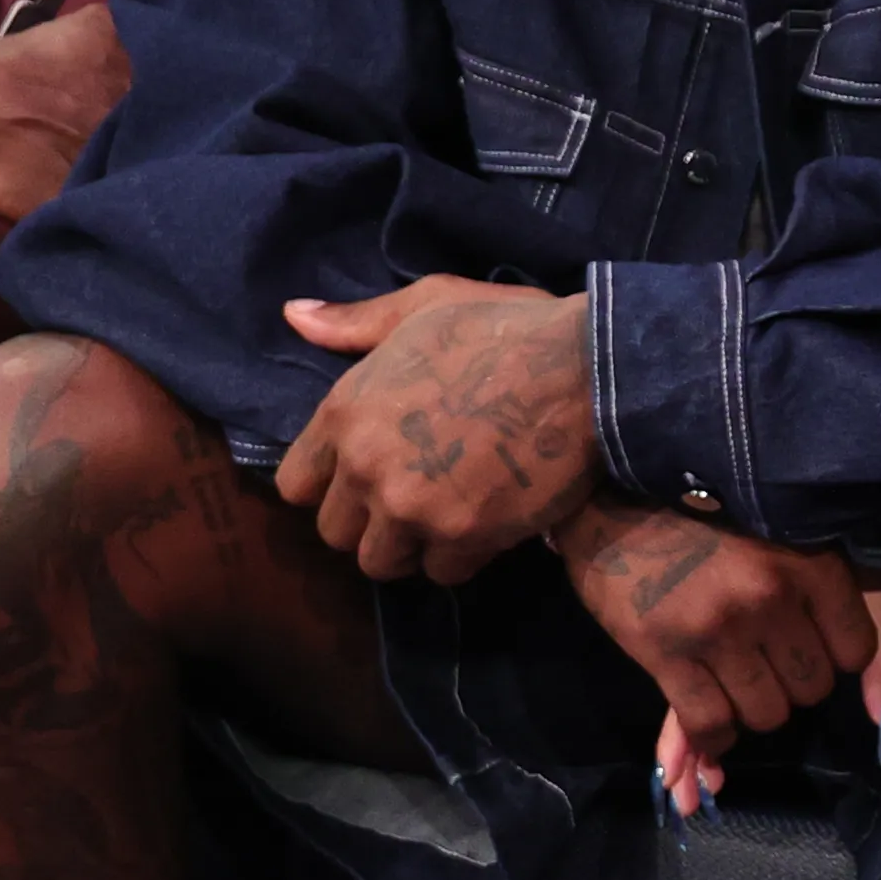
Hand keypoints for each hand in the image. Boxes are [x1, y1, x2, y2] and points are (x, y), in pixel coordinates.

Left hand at [276, 275, 598, 585]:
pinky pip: (442, 573)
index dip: (327, 486)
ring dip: (410, 547)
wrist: (586, 369)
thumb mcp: (424, 306)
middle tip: (410, 499)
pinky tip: (485, 525)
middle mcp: (366, 468)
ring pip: (382, 564)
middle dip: (369, 522)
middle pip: (336, 534)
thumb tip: (294, 316)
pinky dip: (462, 556)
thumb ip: (355, 323)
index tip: (361, 478)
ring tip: (443, 518)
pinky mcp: (464, 537)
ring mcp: (413, 508)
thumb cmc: (505, 328)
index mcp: (345, 412)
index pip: (295, 486)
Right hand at [555, 501, 880, 812]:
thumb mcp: (806, 539)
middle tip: (762, 648)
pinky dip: (714, 734)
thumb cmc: (719, 516)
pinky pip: (708, 725)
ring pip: (765, 715)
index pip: (856, 652)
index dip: (832, 651)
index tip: (804, 630)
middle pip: (812, 690)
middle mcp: (769, 595)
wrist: (612, 497)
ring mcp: (715, 626)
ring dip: (753, 705)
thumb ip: (867, 612)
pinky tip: (710, 706)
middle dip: (793, 680)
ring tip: (733, 669)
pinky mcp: (663, 650)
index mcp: (813, 560)